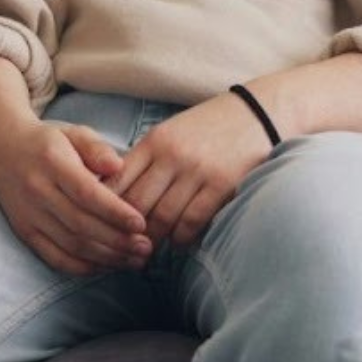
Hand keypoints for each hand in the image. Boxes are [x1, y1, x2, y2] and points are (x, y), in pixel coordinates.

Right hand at [0, 119, 152, 275]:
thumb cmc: (48, 141)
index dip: (115, 212)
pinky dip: (82, 267)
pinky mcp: (24, 231)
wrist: (1, 148)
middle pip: (80, 225)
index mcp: (52, 163)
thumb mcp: (74, 132)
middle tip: (146, 247)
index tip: (141, 223)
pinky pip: (54, 258)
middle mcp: (37, 191)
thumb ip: (97, 148)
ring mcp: (29, 215)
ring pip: (70, 245)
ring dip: (105, 257)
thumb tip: (118, 166)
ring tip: (134, 260)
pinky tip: (105, 266)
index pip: (86, 193)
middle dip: (117, 240)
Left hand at [105, 92, 276, 249]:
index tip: (102, 224)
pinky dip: (182, 237)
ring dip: (154, 238)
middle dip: (126, 230)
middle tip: (123, 246)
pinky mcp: (222, 184)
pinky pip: (192, 221)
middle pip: (136, 203)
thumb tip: (114, 192)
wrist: (259, 112)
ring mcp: (197, 170)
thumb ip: (146, 159)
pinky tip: (179, 241)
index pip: (117, 180)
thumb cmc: (210, 127)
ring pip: (162, 217)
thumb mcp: (171, 133)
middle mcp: (172, 155)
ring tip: (148, 249)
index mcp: (154, 141)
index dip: (105, 207)